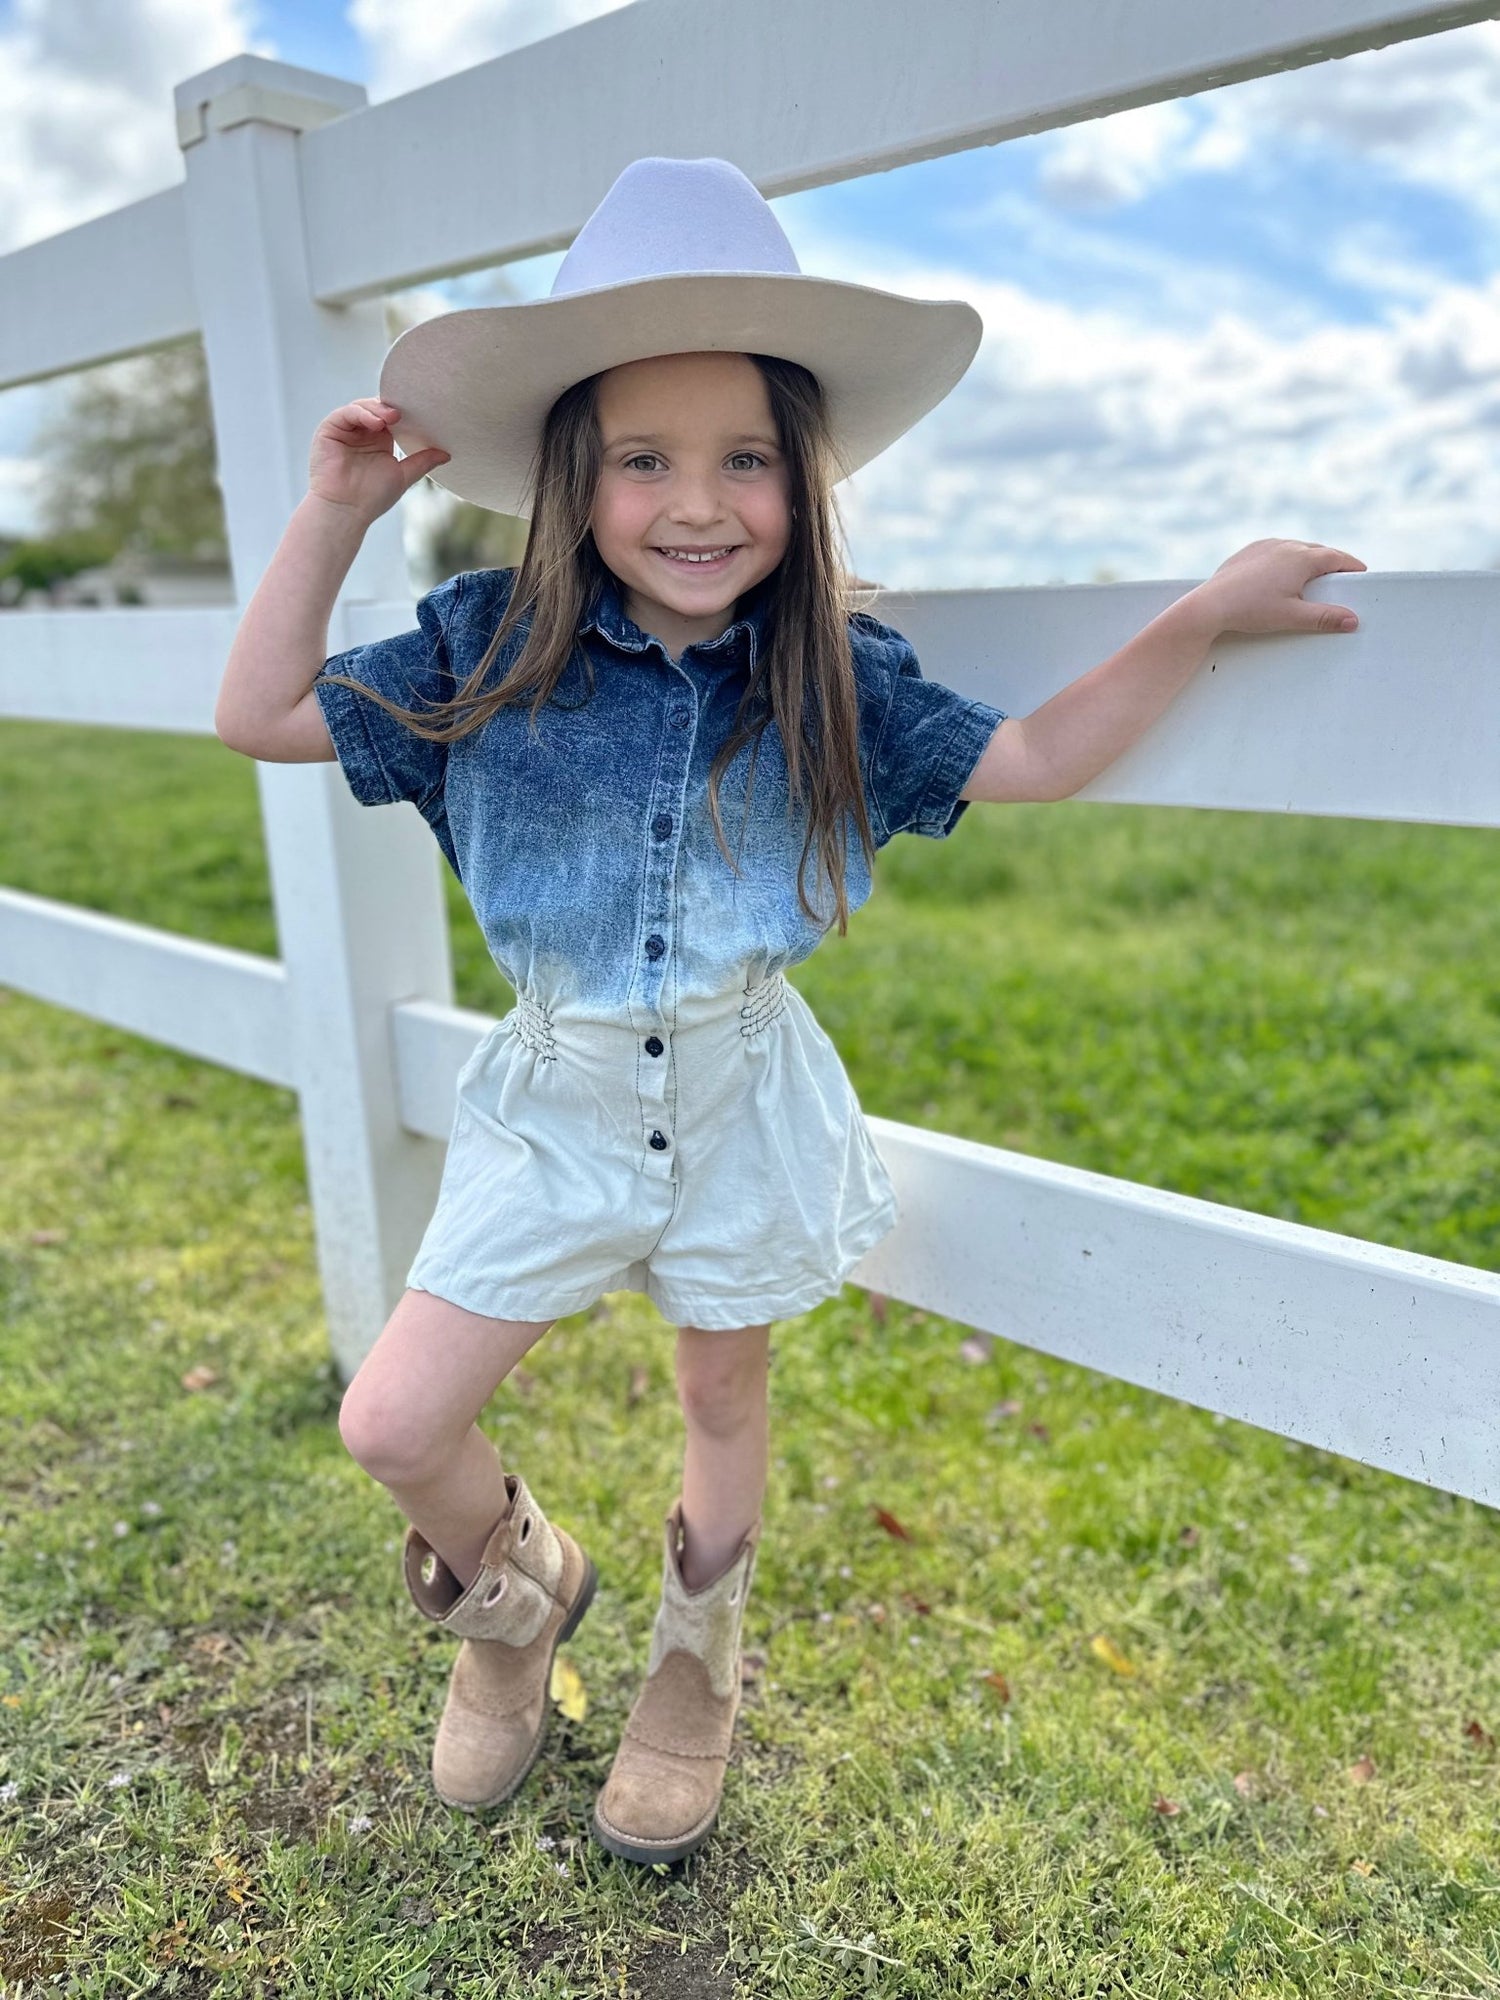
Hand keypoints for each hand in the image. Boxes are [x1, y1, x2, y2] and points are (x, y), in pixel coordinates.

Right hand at [308, 399, 450, 522]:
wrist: (347, 510)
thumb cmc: (372, 498)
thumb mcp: (403, 475)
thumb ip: (422, 462)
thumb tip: (447, 454)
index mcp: (379, 439)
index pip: (392, 416)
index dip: (405, 412)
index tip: (422, 411)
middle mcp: (362, 431)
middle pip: (378, 408)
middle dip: (393, 407)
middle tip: (408, 411)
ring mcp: (345, 429)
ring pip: (363, 407)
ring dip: (379, 409)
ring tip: (394, 417)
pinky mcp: (330, 429)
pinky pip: (347, 413)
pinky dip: (363, 414)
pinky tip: (377, 422)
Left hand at [1188, 538, 1366, 638]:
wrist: (1210, 605)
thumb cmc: (1251, 610)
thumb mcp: (1292, 617)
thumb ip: (1324, 618)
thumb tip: (1353, 621)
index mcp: (1302, 558)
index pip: (1336, 558)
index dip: (1351, 565)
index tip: (1361, 573)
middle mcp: (1285, 545)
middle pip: (1318, 550)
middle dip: (1332, 562)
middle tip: (1341, 575)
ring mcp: (1265, 545)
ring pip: (1295, 548)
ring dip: (1308, 558)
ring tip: (1314, 573)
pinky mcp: (1248, 551)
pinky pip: (1274, 550)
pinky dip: (1285, 558)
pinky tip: (1282, 569)